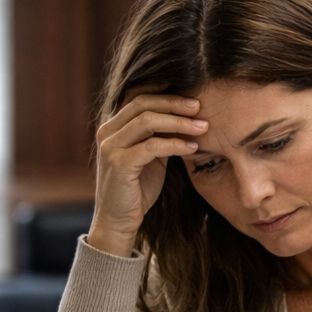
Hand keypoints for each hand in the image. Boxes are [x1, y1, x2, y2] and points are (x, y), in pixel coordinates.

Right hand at [90, 93, 207, 256]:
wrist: (120, 219)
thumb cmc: (138, 187)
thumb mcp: (152, 156)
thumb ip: (161, 136)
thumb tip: (187, 117)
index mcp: (114, 125)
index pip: (138, 96)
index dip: (164, 92)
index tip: (192, 94)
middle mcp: (108, 131)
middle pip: (142, 103)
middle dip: (174, 103)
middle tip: (200, 106)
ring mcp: (110, 146)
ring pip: (147, 121)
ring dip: (179, 122)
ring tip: (203, 127)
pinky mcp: (119, 164)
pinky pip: (151, 147)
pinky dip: (175, 144)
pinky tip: (193, 147)